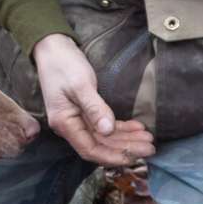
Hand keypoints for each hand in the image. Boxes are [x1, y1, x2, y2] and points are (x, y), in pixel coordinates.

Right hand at [33, 34, 154, 165]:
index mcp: (65, 123)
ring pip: (104, 137)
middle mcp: (70, 126)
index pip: (90, 149)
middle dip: (125, 148)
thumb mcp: (81, 85)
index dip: (112, 156)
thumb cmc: (63, 64)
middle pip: (100, 145)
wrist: (52, 48)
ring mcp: (76, 119)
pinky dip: (120, 128)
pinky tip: (136, 127)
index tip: (135, 156)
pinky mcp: (83, 111)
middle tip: (150, 148)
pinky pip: (103, 125)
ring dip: (126, 139)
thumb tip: (108, 130)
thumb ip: (95, 108)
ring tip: (148, 139)